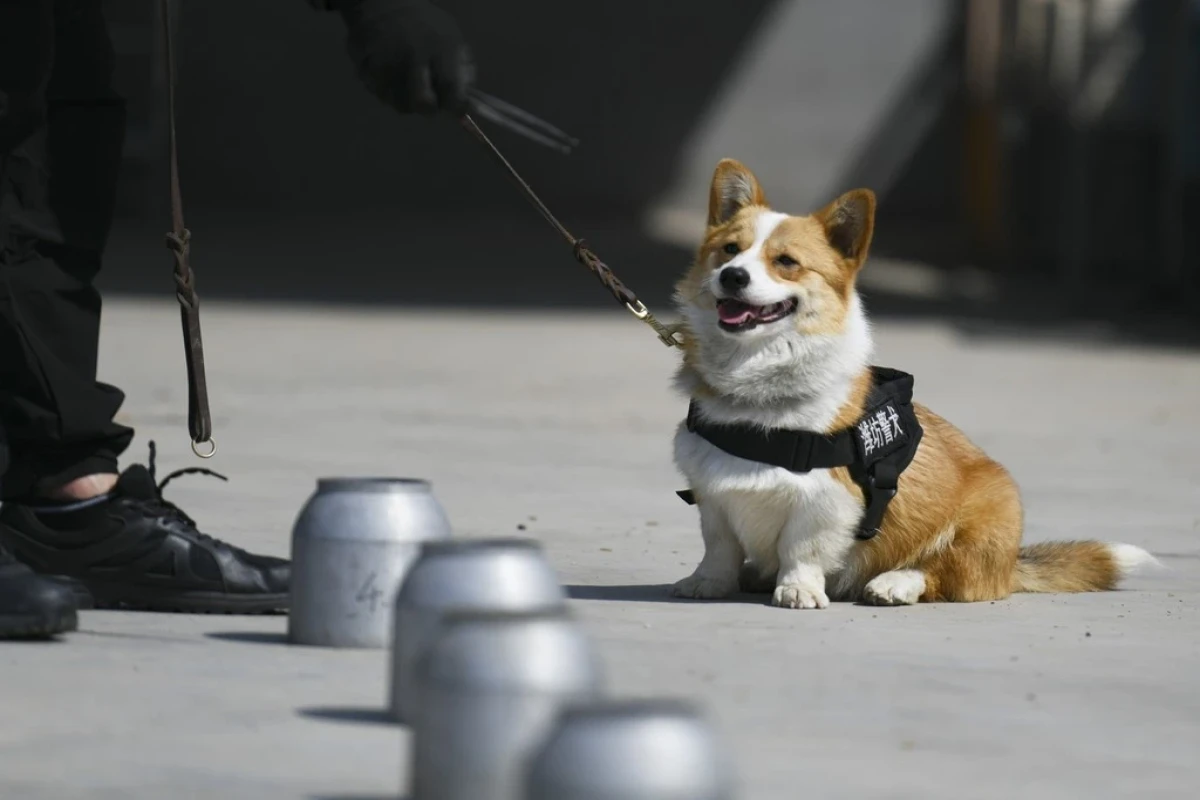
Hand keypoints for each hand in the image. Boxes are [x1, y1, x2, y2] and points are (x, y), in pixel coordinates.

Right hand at [337, 0, 474, 115]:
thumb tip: (468, 102)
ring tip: (410, 87)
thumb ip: (463, 69)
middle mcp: (413, 55)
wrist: (383, 4)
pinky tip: (393, 80)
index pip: (451, 87)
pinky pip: (382, 96)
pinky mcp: (368, 69)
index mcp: (440, 46)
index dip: (457, 106)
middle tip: (430, 100)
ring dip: (408, 102)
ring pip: (401, 105)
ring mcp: (388, 63)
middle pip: (423, 103)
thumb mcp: (452, 36)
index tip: (457, 109)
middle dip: (430, 107)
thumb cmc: (424, 24)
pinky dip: (389, 94)